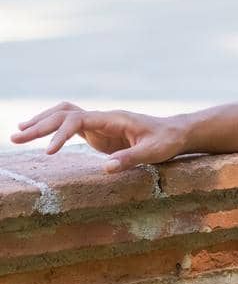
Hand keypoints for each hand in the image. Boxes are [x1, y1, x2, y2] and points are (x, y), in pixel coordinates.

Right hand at [9, 101, 191, 171]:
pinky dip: (53, 128)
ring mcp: (99, 123)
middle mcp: (102, 117)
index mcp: (113, 119)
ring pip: (64, 115)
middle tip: (15, 137)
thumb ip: (130, 158)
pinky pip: (70, 125)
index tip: (48, 152)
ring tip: (18, 132)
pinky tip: (39, 135)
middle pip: (64, 114)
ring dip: (42, 122)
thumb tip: (106, 168)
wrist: (175, 132)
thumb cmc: (166, 141)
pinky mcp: (98, 132)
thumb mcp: (153, 152)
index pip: (79, 120)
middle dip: (40, 125)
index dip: (61, 133)